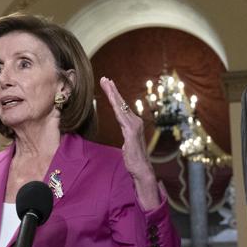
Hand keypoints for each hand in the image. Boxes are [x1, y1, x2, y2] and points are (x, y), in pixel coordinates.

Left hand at [99, 77, 160, 209]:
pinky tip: (111, 98)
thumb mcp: (127, 143)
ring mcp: (133, 126)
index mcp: (133, 123)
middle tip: (105, 78)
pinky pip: (120, 116)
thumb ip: (126, 133)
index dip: (115, 95)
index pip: (122, 107)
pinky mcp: (130, 131)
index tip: (108, 85)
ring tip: (106, 83)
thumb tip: (123, 128)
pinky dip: (116, 105)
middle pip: (121, 103)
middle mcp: (135, 121)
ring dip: (113, 93)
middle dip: (113, 90)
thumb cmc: (134, 158)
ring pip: (120, 106)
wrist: (141, 169)